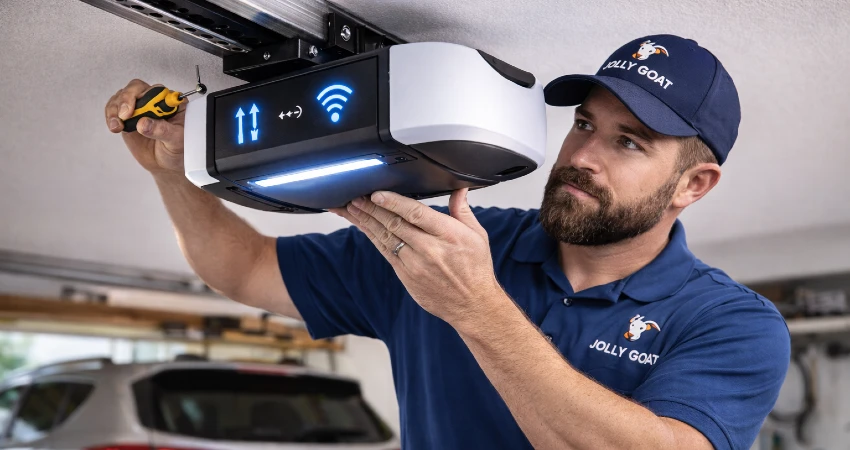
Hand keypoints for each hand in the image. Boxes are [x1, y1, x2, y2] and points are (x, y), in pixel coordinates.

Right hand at [104, 79, 184, 174]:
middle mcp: (155, 101)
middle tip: (124, 116)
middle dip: (126, 99)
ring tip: (117, 126)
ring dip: (115, 109)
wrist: (165, 163)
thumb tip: (143, 123)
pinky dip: (111, 116)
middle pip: (136, 88)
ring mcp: (140, 107)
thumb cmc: (176, 149)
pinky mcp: (127, 116)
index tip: (136, 108)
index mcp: (171, 103)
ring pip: (122, 96)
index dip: (145, 95)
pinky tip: (115, 126)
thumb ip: (162, 130)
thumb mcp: (176, 141)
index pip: (157, 90)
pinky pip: (114, 108)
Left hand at [331, 189, 503, 326]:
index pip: (416, 214)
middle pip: (395, 224)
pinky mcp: (406, 275)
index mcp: (448, 235)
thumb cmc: (475, 268)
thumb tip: (459, 188)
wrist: (472, 305)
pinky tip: (362, 225)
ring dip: (366, 221)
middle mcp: (429, 249)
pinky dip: (372, 237)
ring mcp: (415, 264)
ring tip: (351, 207)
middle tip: (355, 196)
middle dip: (372, 209)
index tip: (377, 194)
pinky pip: (385, 252)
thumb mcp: (477, 235)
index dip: (394, 203)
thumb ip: (462, 210)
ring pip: (385, 238)